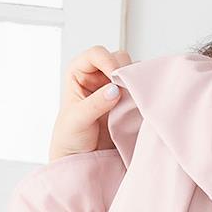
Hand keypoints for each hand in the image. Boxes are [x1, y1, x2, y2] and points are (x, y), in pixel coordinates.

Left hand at [48, 46, 132, 162]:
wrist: (80, 158)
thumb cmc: (70, 137)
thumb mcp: (78, 120)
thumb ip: (95, 104)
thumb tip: (114, 90)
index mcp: (79, 72)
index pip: (96, 54)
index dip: (108, 62)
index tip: (115, 78)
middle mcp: (97, 76)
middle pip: (118, 59)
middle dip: (124, 72)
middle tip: (125, 92)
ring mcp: (113, 88)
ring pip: (131, 73)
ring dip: (134, 84)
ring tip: (132, 101)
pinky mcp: (127, 102)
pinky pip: (139, 91)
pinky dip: (141, 96)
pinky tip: (138, 107)